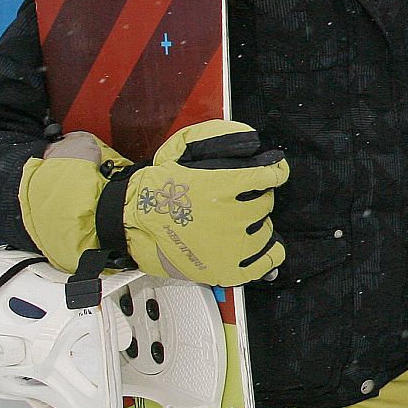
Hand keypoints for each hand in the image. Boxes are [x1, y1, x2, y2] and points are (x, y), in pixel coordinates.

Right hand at [121, 121, 287, 283]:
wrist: (132, 223)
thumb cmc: (157, 189)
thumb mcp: (182, 149)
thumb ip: (216, 139)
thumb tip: (251, 139)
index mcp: (223, 186)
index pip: (268, 176)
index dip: (275, 171)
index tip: (275, 171)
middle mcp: (233, 215)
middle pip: (265, 203)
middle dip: (255, 198)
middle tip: (237, 200)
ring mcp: (233, 244)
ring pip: (265, 230)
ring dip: (255, 224)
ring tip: (236, 222)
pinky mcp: (229, 268)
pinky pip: (266, 260)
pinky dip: (269, 253)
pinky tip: (261, 245)